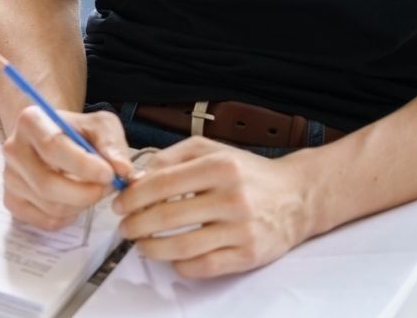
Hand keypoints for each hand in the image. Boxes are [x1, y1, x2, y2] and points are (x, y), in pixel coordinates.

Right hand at [0, 106, 133, 229]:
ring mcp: (9, 177)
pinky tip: (75, 201)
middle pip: (47, 184)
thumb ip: (113, 144)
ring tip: (92, 190)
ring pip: (50, 206)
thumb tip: (123, 171)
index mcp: (31, 122)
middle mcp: (13, 149)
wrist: (53, 139)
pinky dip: (69, 217)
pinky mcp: (12, 201)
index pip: (52, 147)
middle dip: (85, 193)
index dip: (84, 166)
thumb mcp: (100, 126)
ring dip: (81, 205)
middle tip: (107, 188)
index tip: (109, 175)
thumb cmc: (77, 132)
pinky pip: (46, 221)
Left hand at [113, 136, 315, 276]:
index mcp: (219, 166)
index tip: (119, 204)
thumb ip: (170, 158)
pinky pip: (204, 267)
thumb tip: (135, 177)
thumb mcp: (210, 150)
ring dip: (151, 248)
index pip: (161, 184)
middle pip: (166, 218)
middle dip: (135, 225)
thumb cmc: (247, 172)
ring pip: (182, 247)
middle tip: (125, 227)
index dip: (132, 197)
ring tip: (142, 244)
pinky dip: (180, 265)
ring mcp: (242, 229)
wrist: (297, 196)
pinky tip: (172, 257)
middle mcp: (233, 197)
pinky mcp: (250, 255)